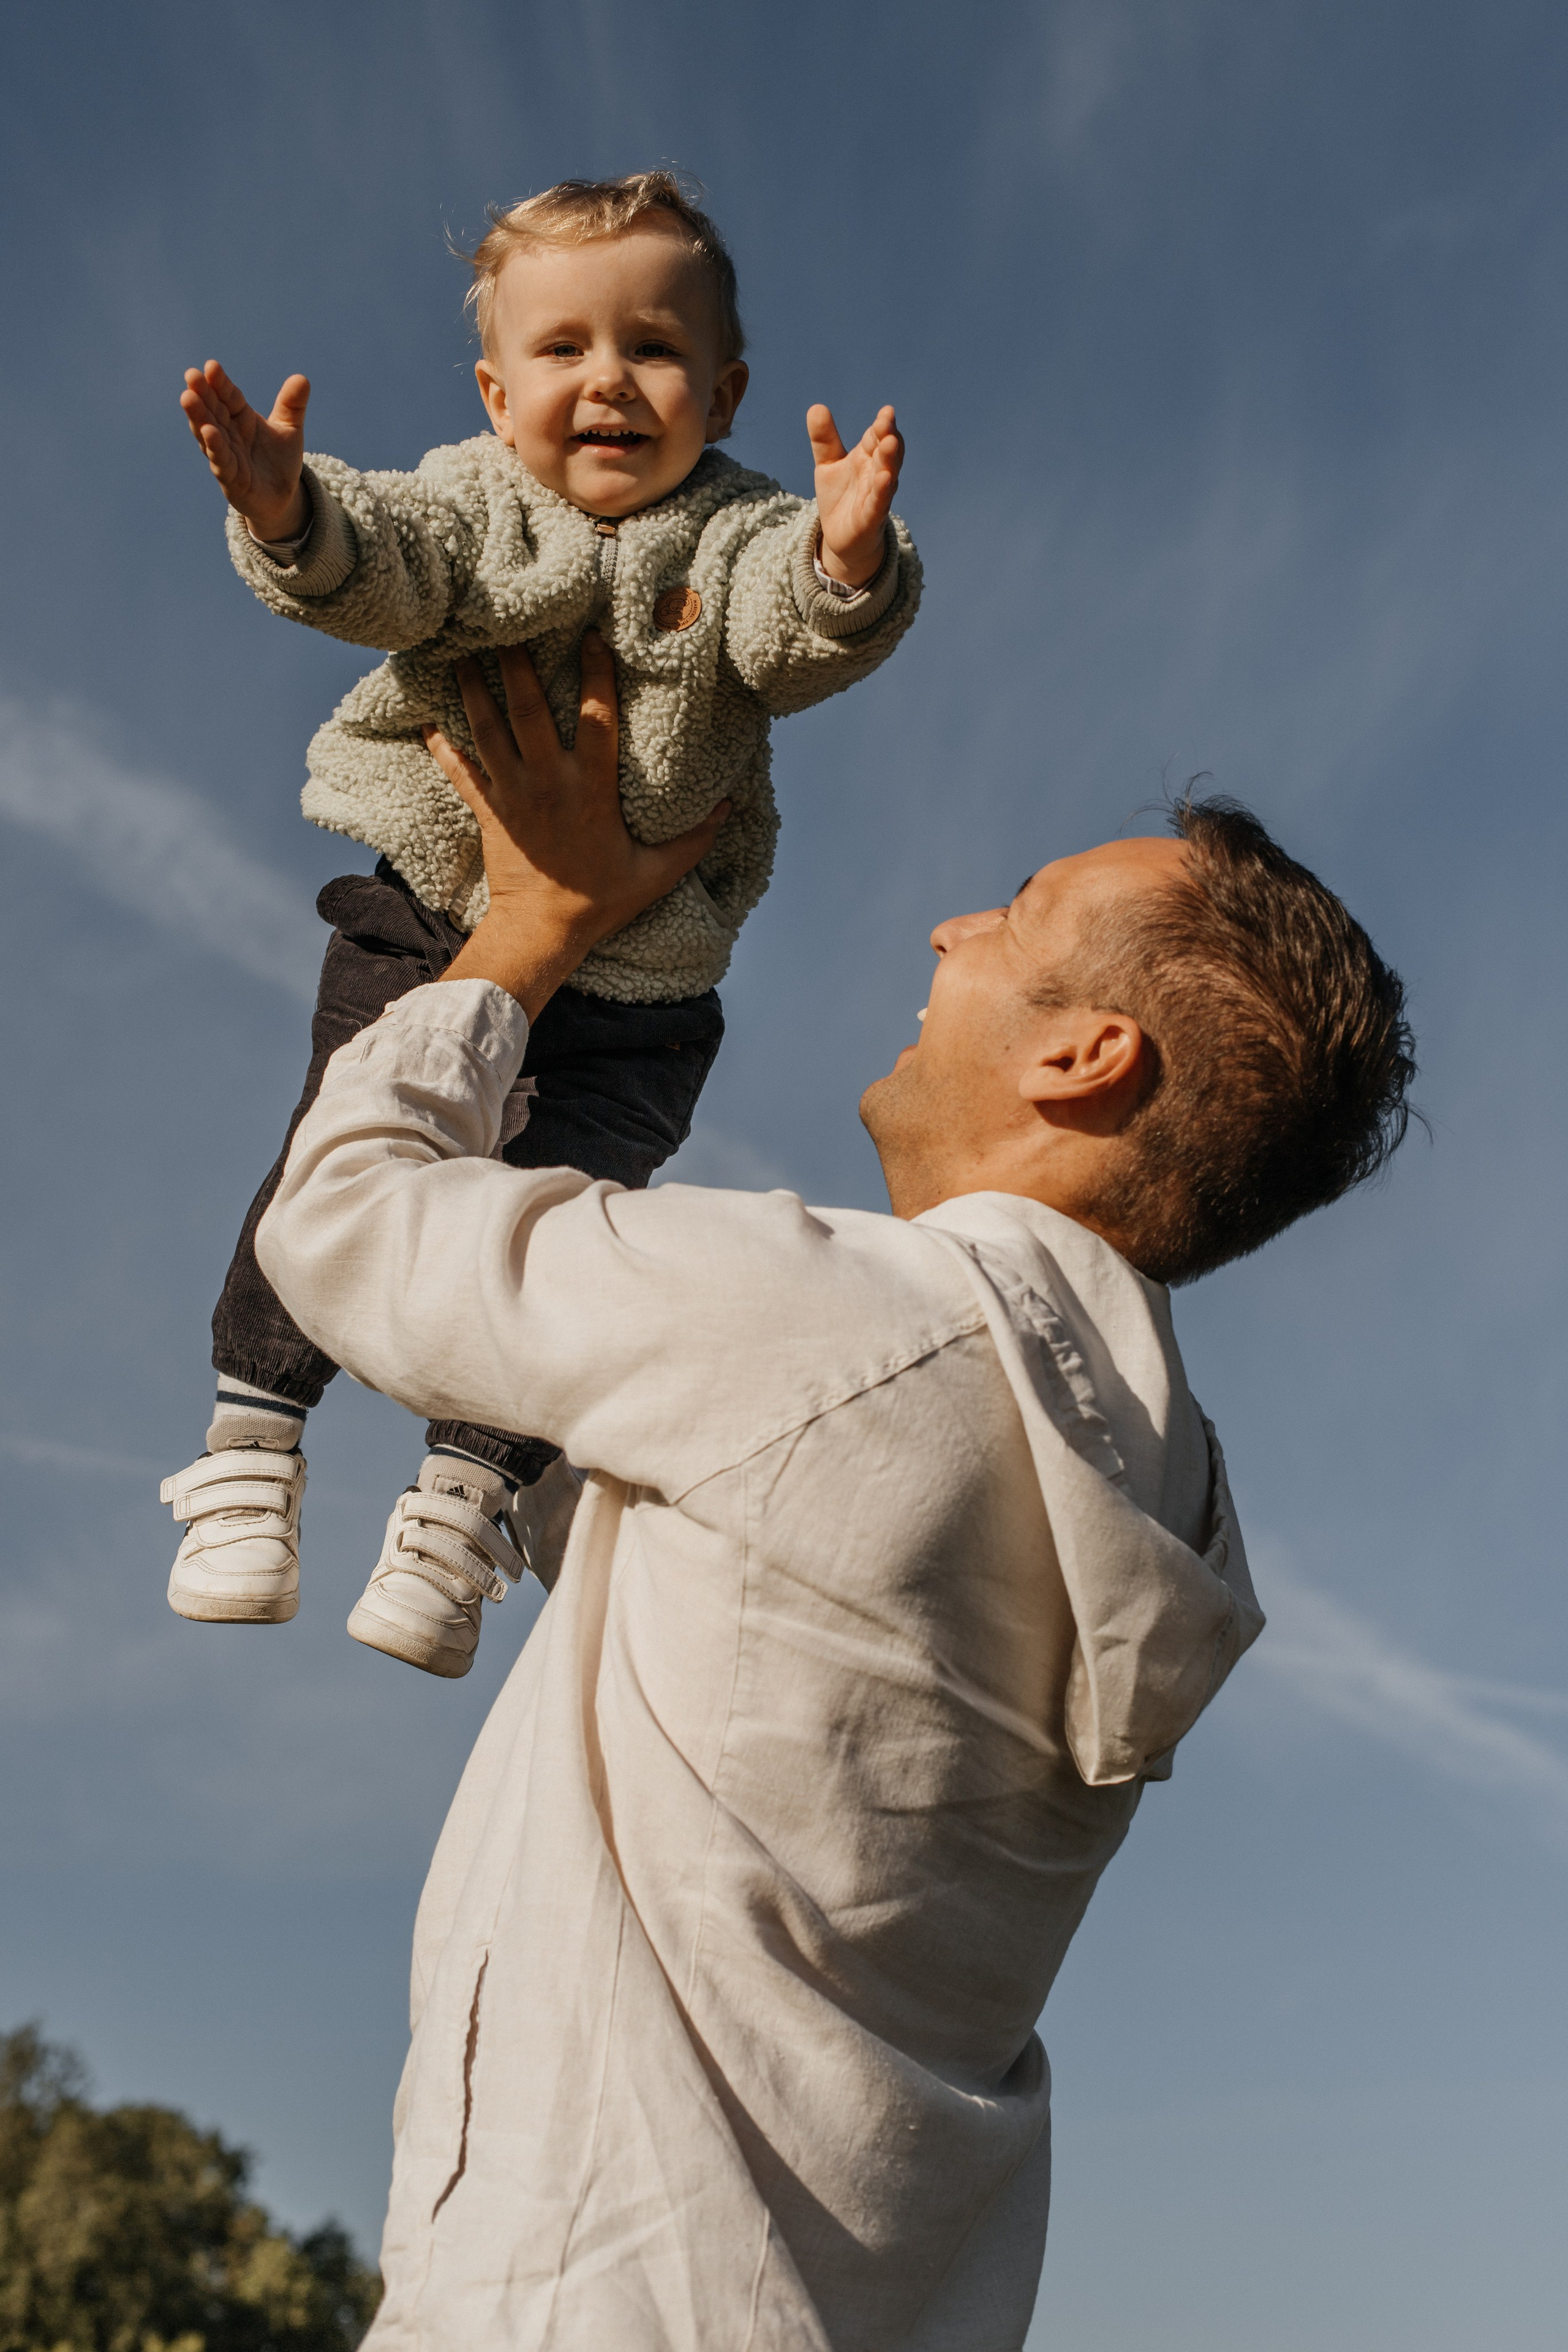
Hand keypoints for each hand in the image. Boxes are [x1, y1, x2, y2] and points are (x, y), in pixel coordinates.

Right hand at [179, 361, 310, 539]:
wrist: (281, 497)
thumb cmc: (279, 460)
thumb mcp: (290, 430)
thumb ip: (292, 405)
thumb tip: (302, 379)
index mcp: (241, 418)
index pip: (230, 397)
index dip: (221, 383)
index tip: (211, 366)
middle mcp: (229, 434)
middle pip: (213, 411)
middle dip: (201, 394)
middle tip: (191, 375)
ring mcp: (226, 456)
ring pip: (209, 433)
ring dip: (199, 417)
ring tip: (188, 398)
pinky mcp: (230, 478)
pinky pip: (221, 461)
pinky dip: (215, 447)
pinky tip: (208, 432)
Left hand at [427, 635, 730, 1018]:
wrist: (542, 931)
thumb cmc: (600, 901)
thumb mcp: (655, 873)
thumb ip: (693, 840)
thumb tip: (729, 807)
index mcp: (591, 787)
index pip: (597, 718)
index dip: (595, 673)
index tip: (590, 635)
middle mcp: (548, 781)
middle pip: (529, 709)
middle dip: (516, 664)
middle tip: (505, 624)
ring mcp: (513, 794)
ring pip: (490, 730)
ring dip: (475, 690)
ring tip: (462, 654)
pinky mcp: (489, 812)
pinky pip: (461, 772)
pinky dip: (443, 746)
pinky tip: (428, 720)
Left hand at [807, 402, 903, 587]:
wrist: (840, 536)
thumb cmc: (840, 497)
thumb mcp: (827, 465)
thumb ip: (824, 439)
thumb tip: (816, 407)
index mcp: (868, 457)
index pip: (877, 437)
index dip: (882, 425)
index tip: (887, 411)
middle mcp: (876, 474)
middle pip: (886, 453)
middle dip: (888, 437)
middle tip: (887, 421)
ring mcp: (877, 496)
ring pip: (887, 476)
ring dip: (889, 460)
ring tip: (890, 443)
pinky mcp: (871, 519)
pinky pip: (879, 503)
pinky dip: (882, 491)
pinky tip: (885, 478)